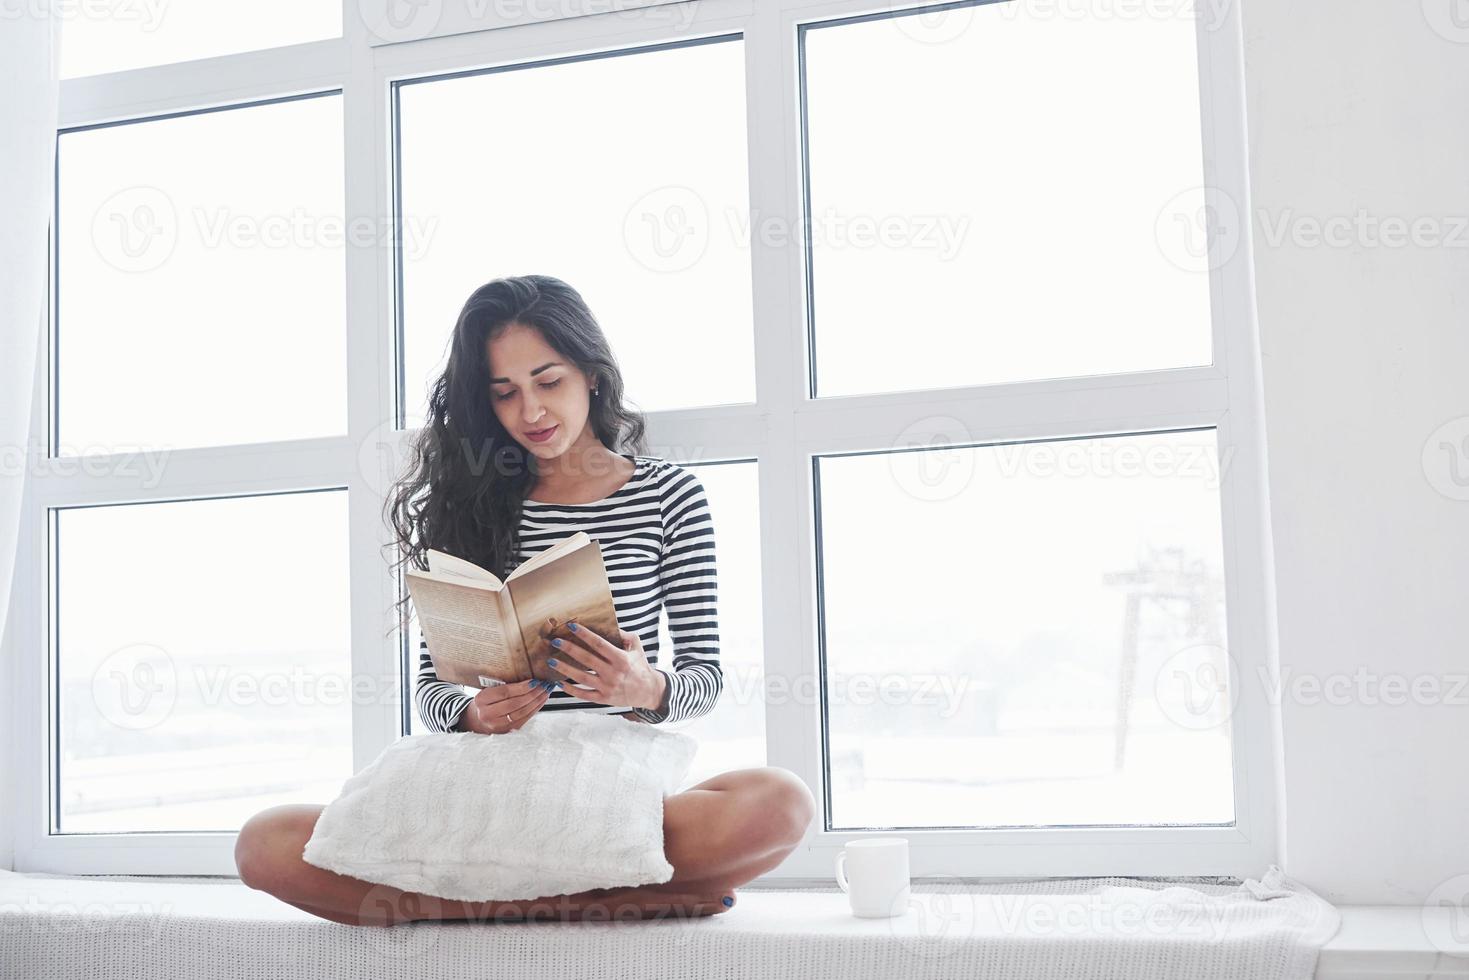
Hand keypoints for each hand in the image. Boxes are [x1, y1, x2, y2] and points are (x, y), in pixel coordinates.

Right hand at [460, 678, 550, 734]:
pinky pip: (524, 719)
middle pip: (515, 703)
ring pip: (522, 712)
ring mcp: (497, 725)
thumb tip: (528, 678)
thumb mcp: (488, 690)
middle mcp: (488, 714)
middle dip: (533, 693)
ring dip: (537, 701)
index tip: (534, 681)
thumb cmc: (485, 701)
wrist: (477, 719)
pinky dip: (535, 709)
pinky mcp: (507, 730)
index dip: (522, 687)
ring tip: (545, 691)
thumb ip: (503, 685)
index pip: (505, 692)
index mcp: (482, 700)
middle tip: (544, 685)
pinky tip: (541, 701)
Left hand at [548, 623, 665, 711]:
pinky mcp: (603, 698)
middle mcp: (613, 673)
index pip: (599, 644)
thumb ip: (626, 636)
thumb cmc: (640, 667)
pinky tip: (559, 682)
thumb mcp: (637, 648)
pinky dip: (571, 689)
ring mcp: (607, 687)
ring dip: (565, 669)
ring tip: (551, 661)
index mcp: (621, 659)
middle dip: (569, 649)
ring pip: (582, 677)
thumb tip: (612, 626)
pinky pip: (584, 694)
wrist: (648, 691)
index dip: (585, 635)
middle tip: (555, 641)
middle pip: (587, 659)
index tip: (572, 626)